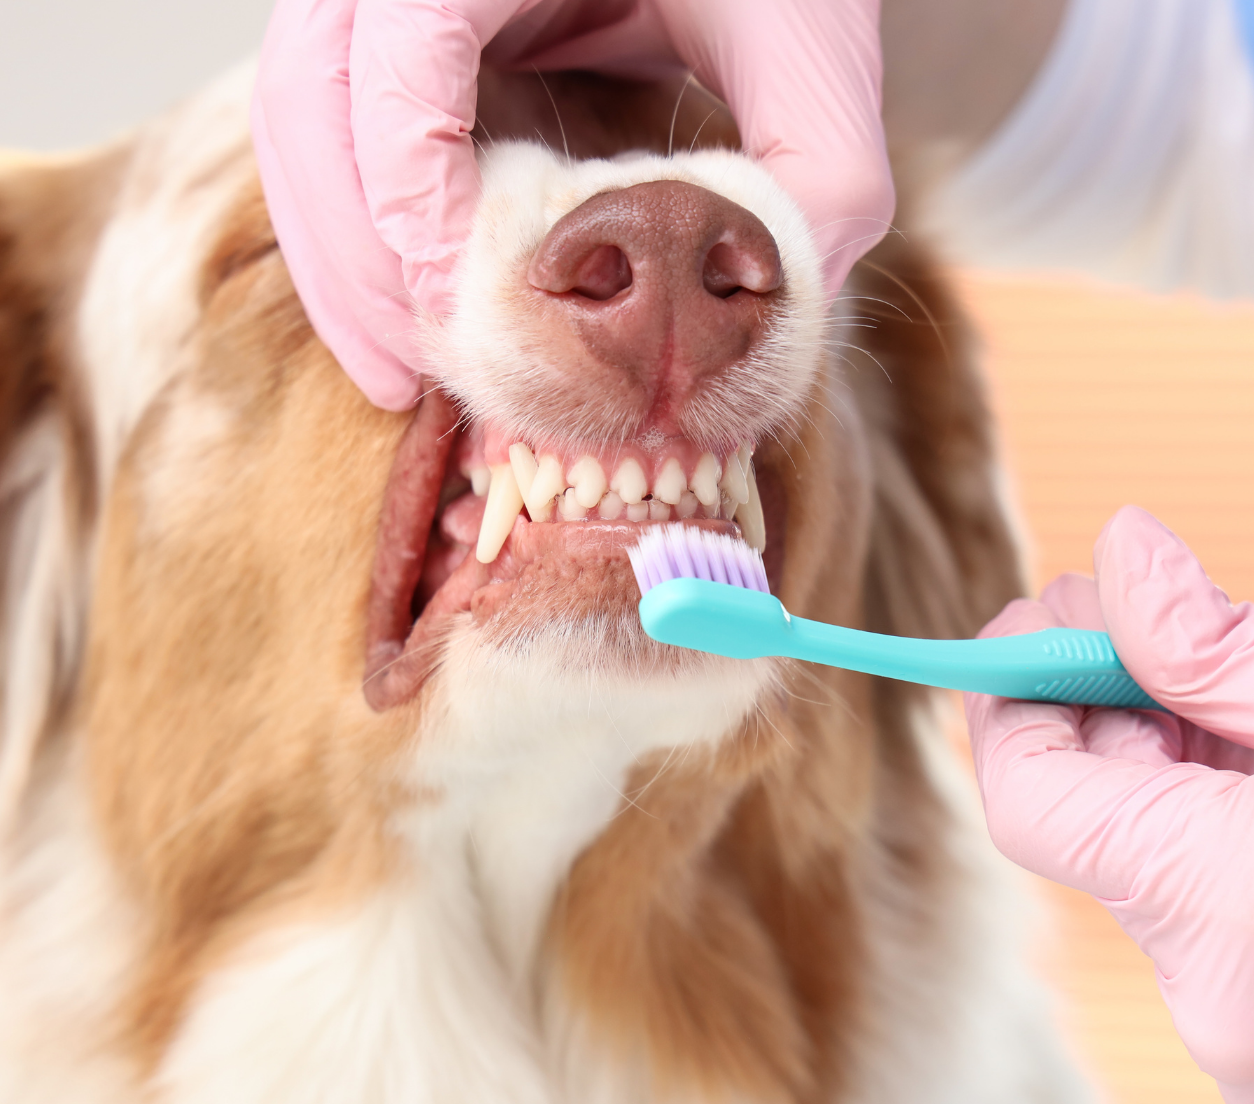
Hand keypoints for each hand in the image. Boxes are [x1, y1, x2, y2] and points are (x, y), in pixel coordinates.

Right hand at [252, 0, 892, 410]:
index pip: (397, 49)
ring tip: (393, 367)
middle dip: (353, 253)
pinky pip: (335, 129)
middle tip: (408, 372)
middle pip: (313, 94)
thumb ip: (818, 175)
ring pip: (301, 116)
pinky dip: (355, 229)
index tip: (458, 305)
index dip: (406, 188)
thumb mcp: (815, 43)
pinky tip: (406, 307)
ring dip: (338, 256)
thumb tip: (761, 320)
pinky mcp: (406, 35)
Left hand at [965, 506, 1253, 1103]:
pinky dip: (1226, 796)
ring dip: (1180, 737)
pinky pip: (1219, 880)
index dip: (1017, 693)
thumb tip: (1127, 554)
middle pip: (1100, 805)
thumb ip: (1223, 651)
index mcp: (1217, 906)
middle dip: (1113, 692)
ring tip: (1228, 655)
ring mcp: (1252, 1023)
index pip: (1029, 793)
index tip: (1045, 615)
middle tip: (1152, 606)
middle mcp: (1219, 991)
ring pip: (1163, 837)